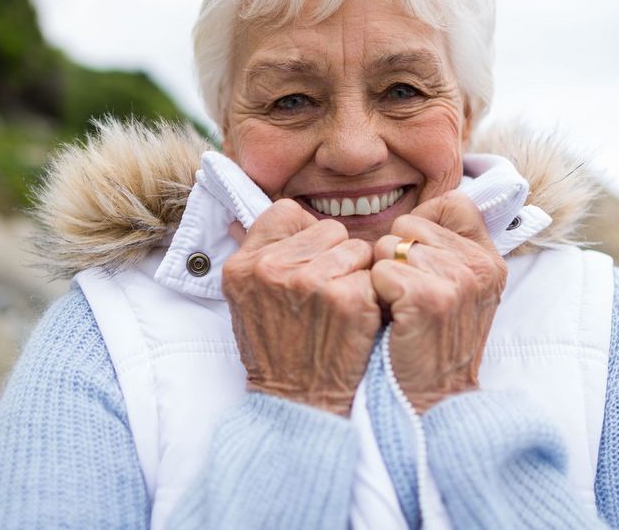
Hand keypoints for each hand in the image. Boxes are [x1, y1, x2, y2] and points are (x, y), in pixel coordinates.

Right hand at [222, 199, 380, 416]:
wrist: (299, 406)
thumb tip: (286, 216)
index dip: (306, 236)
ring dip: (357, 275)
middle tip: (326, 295)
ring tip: (339, 309)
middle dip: (335, 256)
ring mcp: (311, 282)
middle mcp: (272, 268)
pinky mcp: (347, 299)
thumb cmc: (278, 353)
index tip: (310, 263)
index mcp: (244, 265)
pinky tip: (356, 321)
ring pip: (357, 248)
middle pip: (329, 228)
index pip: (287, 212)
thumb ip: (263, 256)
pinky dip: (372, 297)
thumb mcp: (248, 301)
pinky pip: (374, 275)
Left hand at [371, 192, 506, 413]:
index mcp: (488, 259)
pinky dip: (375, 293)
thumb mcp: (454, 292)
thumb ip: (445, 249)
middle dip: (395, 254)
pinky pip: (380, 270)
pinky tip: (391, 320)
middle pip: (410, 222)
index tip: (416, 259)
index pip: (452, 202)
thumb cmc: (427, 343)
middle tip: (405, 296)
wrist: (429, 404)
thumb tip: (415, 212)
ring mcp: (459, 281)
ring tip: (399, 311)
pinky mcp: (431, 298)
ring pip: (390, 245)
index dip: (422, 224)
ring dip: (382, 276)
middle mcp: (480, 265)